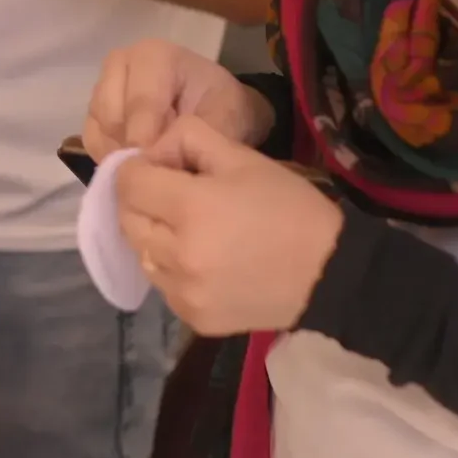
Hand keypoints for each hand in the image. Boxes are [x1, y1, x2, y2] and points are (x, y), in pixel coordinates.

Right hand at [85, 39, 271, 158]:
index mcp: (154, 56)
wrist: (214, 112)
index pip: (141, 101)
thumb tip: (157, 156)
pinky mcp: (95, 113)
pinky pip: (93, 142)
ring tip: (154, 163)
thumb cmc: (221, 109)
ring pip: (99, 130)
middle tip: (161, 167)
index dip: (148, 139)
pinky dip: (114, 157)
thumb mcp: (225, 119)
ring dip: (123, 154)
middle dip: (134, 147)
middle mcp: (121, 64)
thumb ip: (195, 135)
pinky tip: (140, 162)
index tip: (161, 170)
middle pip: (112, 115)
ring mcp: (103, 88)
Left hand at [117, 116, 342, 335]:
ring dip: (154, 237)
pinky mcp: (193, 318)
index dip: (138, 169)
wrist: (329, 275)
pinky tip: (204, 261)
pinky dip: (172, 270)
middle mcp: (177, 254)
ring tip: (190, 230)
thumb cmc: (289, 208)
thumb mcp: (243, 157)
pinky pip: (163, 287)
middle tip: (173, 196)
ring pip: (141, 254)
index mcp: (190, 208)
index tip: (161, 168)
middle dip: (142, 202)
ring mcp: (183, 291)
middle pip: (128, 220)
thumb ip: (188, 139)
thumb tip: (151, 150)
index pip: (128, 183)